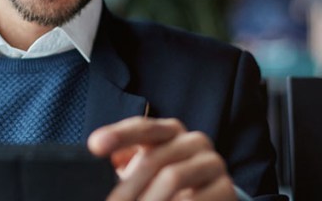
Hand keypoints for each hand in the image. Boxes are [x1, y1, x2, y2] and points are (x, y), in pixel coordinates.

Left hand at [88, 116, 236, 200]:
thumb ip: (123, 162)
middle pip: (153, 159)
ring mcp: (212, 163)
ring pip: (172, 178)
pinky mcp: (226, 188)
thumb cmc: (163, 185)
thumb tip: (96, 162)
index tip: (95, 146)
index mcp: (170, 131)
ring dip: (147, 199)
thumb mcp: (143, 171)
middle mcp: (194, 141)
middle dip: (126, 187)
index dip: (119, 135)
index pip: (143, 127)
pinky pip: (194, 199)